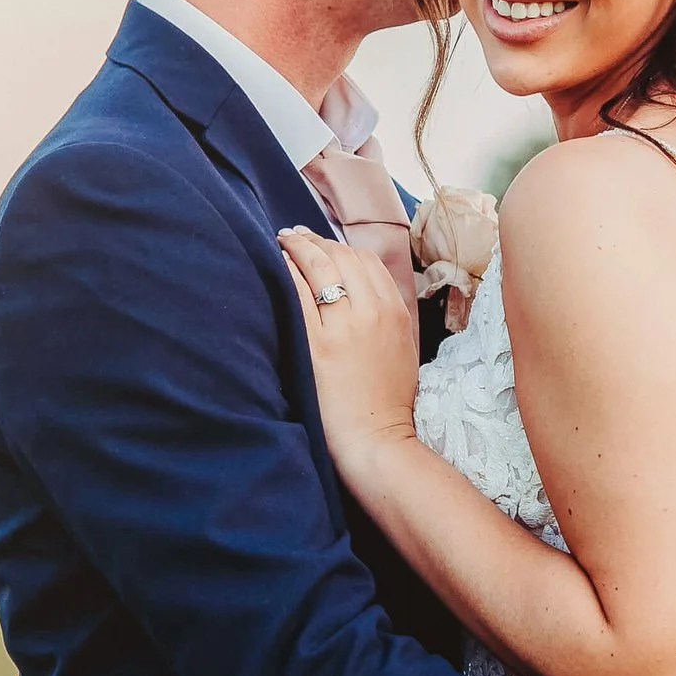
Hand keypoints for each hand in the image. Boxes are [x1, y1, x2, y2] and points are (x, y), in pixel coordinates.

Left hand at [278, 234, 421, 470]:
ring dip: (298, 247)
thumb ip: (387, 317)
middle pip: (343, 256)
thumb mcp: (402, 350)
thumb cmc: (387, 402)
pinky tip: (273, 264)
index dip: (339, 246)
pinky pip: (299, 294)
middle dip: (315, 241)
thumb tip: (363, 294)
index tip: (319, 245)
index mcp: (395, 312)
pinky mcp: (319, 345)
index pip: (366, 260)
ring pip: (321, 266)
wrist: (377, 438)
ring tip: (280, 241)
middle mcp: (373, 312)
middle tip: (293, 236)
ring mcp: (346, 327)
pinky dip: (286, 272)